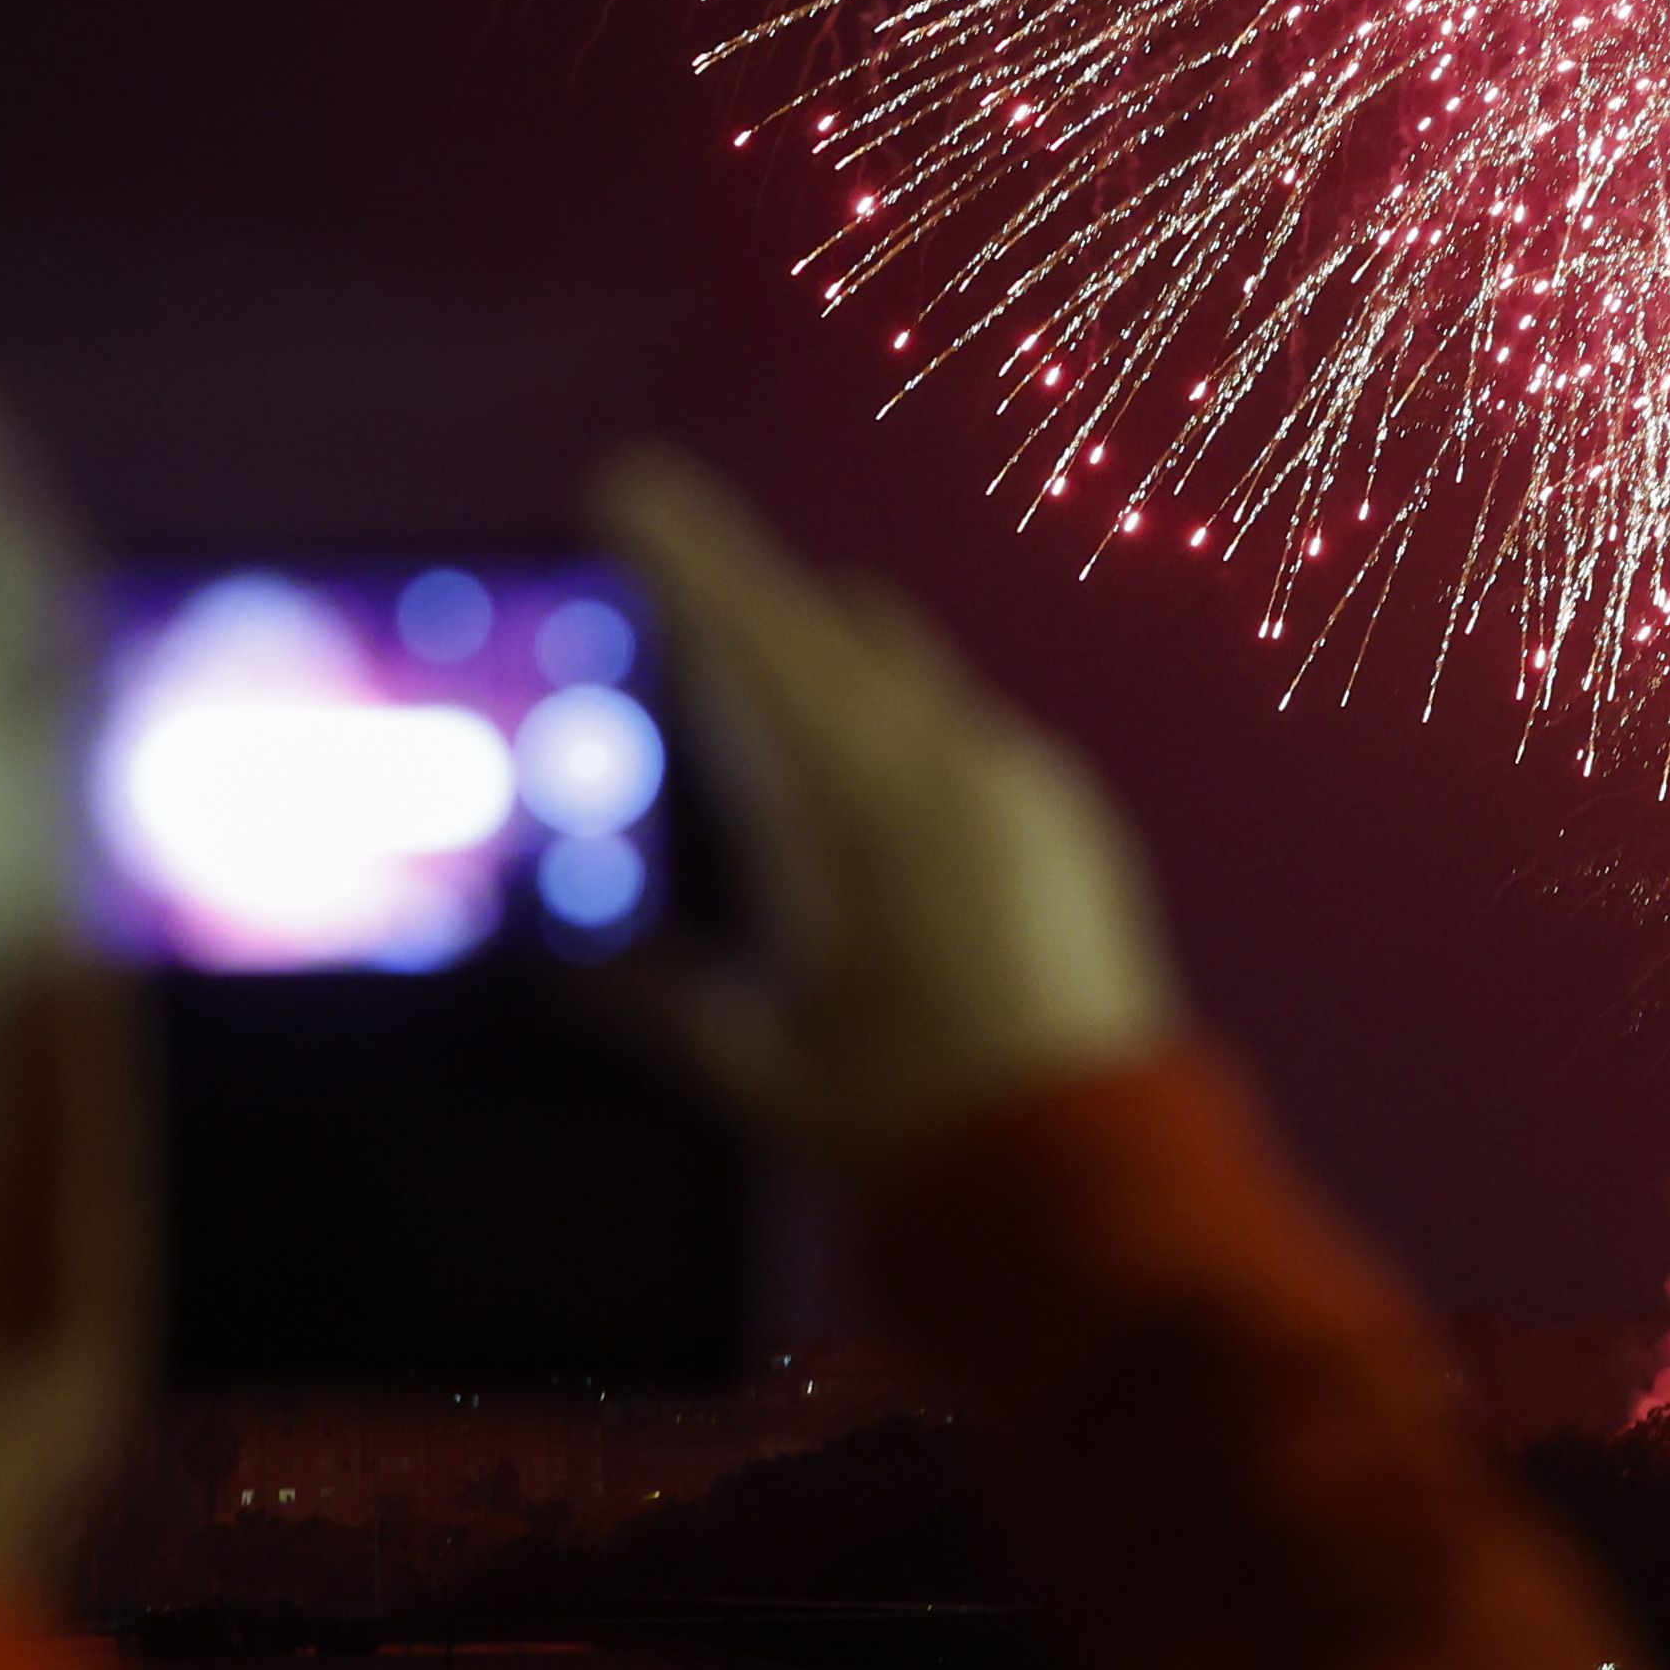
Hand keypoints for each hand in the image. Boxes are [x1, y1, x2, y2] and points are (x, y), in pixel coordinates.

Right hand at [591, 450, 1182, 1177]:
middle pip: (834, 630)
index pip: (761, 639)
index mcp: (868, 808)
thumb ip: (667, 1005)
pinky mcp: (1072, 821)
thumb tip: (572, 968)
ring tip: (754, 693)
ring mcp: (1028, 786)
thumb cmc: (923, 1128)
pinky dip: (898, 728)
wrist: (1097, 1181)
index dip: (690, 556)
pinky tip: (861, 794)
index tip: (628, 488)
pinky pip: (967, 731)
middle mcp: (958, 766)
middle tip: (668, 590)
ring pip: (907, 674)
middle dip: (748, 604)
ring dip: (827, 666)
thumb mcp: (772, 1071)